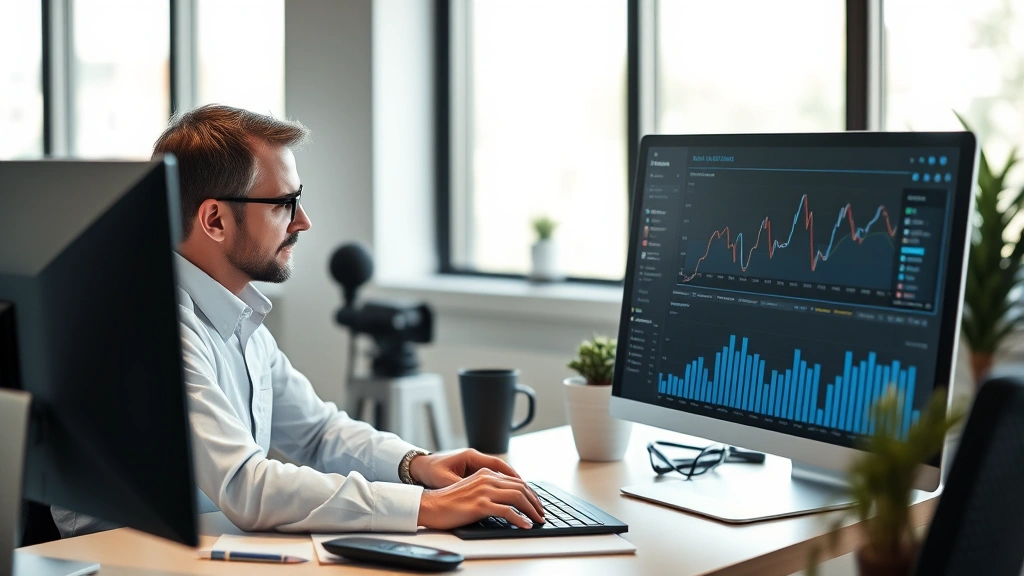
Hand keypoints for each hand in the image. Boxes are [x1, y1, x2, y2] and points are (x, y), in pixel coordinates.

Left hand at [408, 448, 521, 488]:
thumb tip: (476, 497)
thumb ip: (461, 486)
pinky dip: (502, 487)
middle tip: (530, 495)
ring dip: (511, 486)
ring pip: (500, 475)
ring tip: (524, 498)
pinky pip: (493, 479)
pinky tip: (509, 498)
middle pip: (503, 469)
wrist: (419, 467)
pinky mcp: (473, 472)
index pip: (498, 464)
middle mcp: (476, 458)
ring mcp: (475, 465)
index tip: (523, 486)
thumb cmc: (431, 472)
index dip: (512, 476)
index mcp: (471, 457)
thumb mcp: (444, 480)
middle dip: (517, 483)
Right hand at [417, 468, 545, 529]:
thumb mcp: (472, 489)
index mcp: (485, 474)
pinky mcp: (480, 505)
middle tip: (541, 514)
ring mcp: (484, 491)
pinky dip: (519, 519)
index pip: (516, 481)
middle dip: (534, 502)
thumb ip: (488, 490)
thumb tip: (507, 501)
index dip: (530, 493)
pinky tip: (525, 525)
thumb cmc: (449, 502)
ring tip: (537, 520)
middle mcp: (487, 479)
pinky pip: (507, 511)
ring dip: (531, 510)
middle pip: (520, 488)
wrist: (431, 506)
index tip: (537, 504)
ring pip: (517, 497)